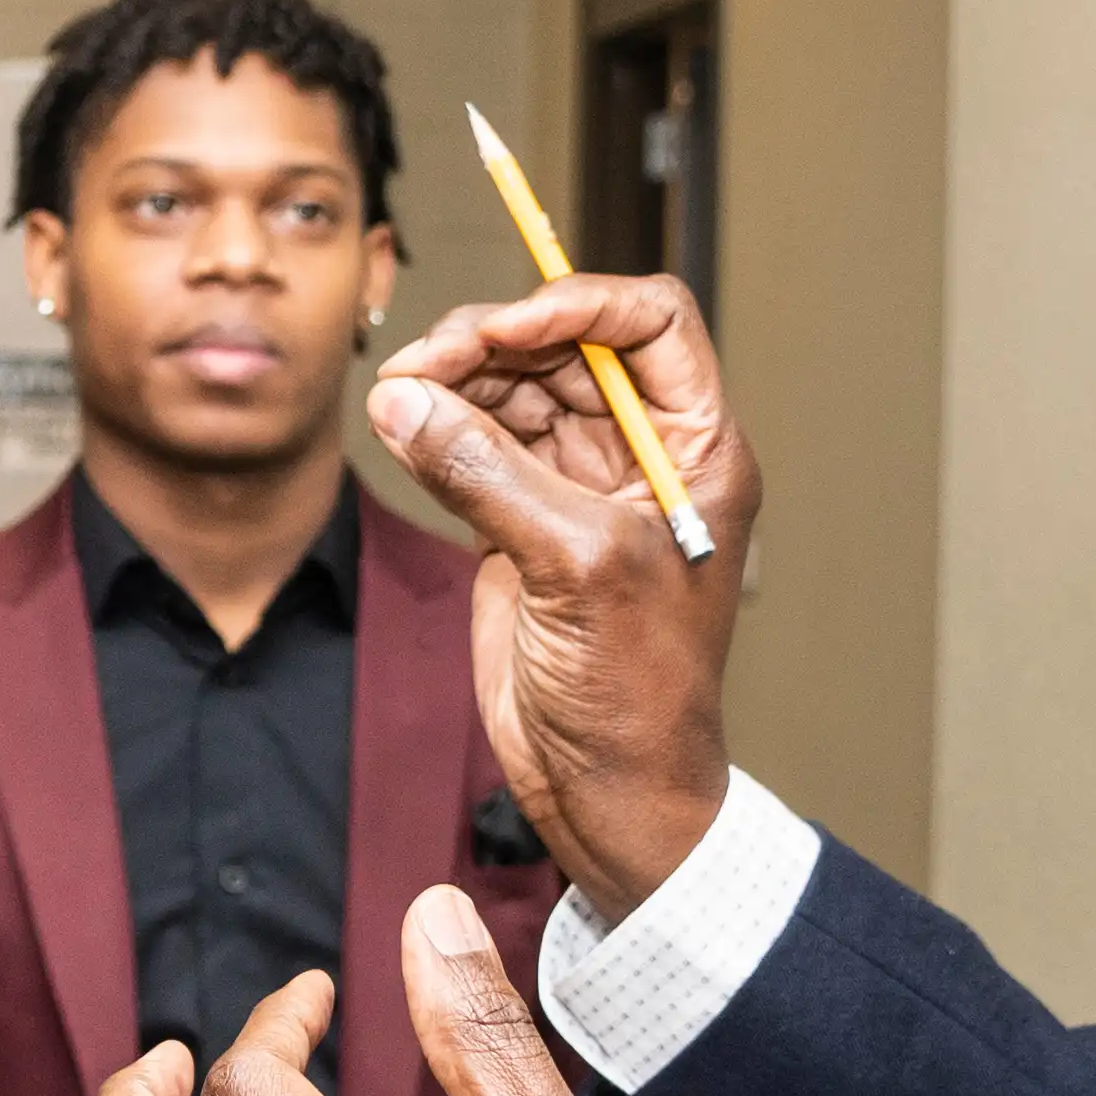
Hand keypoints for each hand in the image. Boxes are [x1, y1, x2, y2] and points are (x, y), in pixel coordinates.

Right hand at [370, 274, 756, 917]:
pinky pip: (479, 446)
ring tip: (399, 397)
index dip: (578, 305)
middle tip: (421, 366)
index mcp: (696, 450)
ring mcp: (580, 489)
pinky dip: (439, 429)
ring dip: (456, 382)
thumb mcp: (572, 565)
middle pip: (566, 348)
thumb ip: (486, 472)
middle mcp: (643, 456)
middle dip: (492, 343)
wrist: (610, 789)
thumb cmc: (637, 691)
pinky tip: (403, 429)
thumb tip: (404, 401)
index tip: (503, 327)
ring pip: (515, 392)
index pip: (651, 322)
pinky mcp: (525, 525)